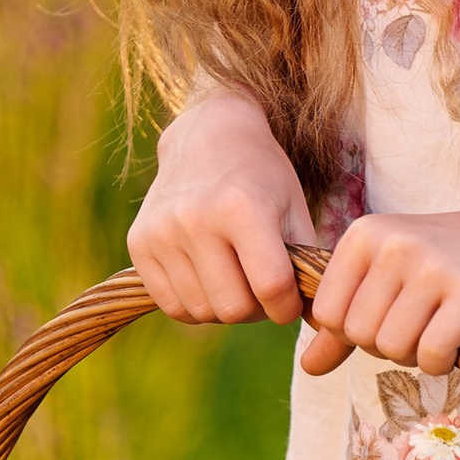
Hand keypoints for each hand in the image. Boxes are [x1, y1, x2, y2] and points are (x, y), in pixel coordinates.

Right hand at [127, 89, 312, 325]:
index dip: (287, 306)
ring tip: (236, 281)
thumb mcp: (294, 208)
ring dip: (225, 308)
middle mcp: (196, 219)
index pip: (271, 288)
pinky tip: (208, 281)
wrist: (207, 137)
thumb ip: (307, 265)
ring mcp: (162, 232)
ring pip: (202, 312)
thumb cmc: (261, 177)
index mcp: (241, 207)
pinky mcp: (139, 243)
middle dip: (256, 310)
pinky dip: (195, 306)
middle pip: (234, 308)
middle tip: (261, 290)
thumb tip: (320, 322)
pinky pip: (171, 306)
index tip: (290, 300)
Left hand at [298, 200, 459, 378]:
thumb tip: (307, 368)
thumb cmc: (451, 259)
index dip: (354, 331)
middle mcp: (393, 245)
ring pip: (393, 350)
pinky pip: (432, 357)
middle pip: (360, 337)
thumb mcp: (390, 277)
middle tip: (424, 321)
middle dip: (389, 345)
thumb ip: (344, 321)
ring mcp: (433, 267)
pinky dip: (442, 361)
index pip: (326, 315)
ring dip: (418, 354)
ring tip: (443, 326)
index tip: (390, 314)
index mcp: (364, 235)